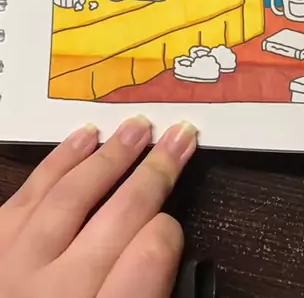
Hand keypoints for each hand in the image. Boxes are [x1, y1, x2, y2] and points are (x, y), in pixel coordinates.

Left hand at [0, 118, 196, 297]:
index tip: (172, 226)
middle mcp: (55, 292)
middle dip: (157, 171)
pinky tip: (84, 138)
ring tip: (140, 127)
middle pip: (119, 216)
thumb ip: (141, 293)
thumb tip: (162, 249)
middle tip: (182, 135)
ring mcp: (15, 266)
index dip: (168, 235)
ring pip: (73, 194)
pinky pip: (30, 192)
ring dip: (111, 155)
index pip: (150, 260)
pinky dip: (60, 160)